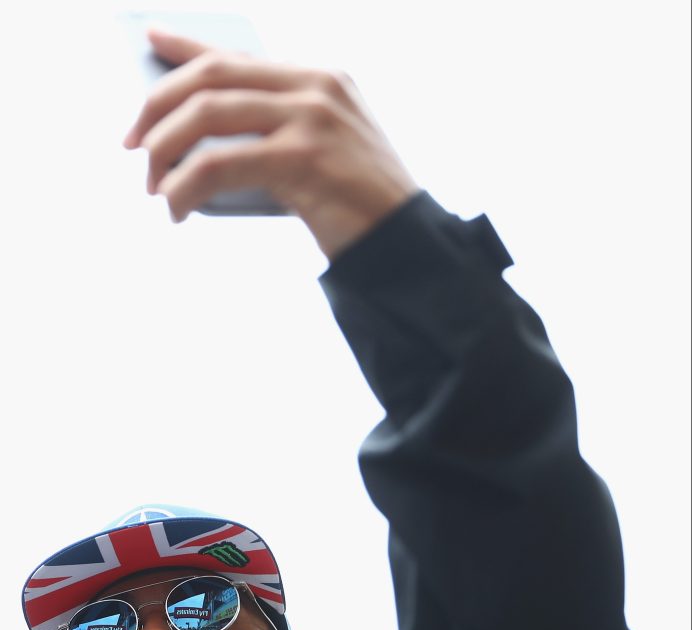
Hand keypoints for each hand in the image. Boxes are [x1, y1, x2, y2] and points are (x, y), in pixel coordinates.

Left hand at [124, 29, 418, 257]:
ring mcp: (312, 118)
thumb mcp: (320, 155)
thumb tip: (198, 146)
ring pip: (207, 114)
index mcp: (320, 79)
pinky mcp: (305, 157)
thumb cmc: (357, 207)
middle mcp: (316, 86)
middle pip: (211, 76)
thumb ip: (276, 135)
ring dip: (164, 150)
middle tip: (133, 145)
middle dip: (157, 107)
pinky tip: (176, 208)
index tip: (148, 39)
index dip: (186, 46)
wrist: (405, 243)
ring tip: (152, 186)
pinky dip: (185, 187)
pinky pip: (219, 163)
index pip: (238, 54)